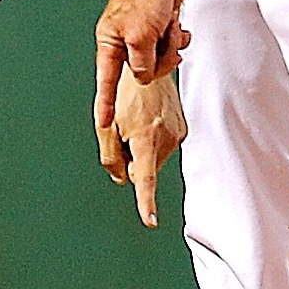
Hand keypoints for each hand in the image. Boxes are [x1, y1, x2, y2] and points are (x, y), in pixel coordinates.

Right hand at [94, 0, 190, 179]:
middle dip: (158, 60)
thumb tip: (144, 77)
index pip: (106, 80)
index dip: (105, 103)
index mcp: (109, 41)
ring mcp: (143, 33)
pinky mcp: (160, 25)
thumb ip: (140, 64)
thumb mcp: (139, 36)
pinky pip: (171, 45)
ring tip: (168, 24)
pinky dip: (177, 36)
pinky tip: (177, 23)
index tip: (103, 123)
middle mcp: (124, 39)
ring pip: (160, 59)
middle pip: (142, 72)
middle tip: (162, 40)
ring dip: (169, 44)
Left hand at [97, 67, 186, 227]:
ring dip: (143, 148)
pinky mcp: (182, 129)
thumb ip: (111, 158)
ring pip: (155, 158)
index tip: (150, 220)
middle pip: (146, 168)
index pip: (145, 178)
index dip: (145, 202)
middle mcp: (166, 138)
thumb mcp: (107, 126)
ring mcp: (177, 133)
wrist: (148, 68)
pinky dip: (153, 140)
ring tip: (138, 121)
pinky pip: (163, 146)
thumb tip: (122, 179)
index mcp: (145, 138)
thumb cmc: (125, 95)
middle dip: (134, 159)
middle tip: (125, 132)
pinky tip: (148, 119)